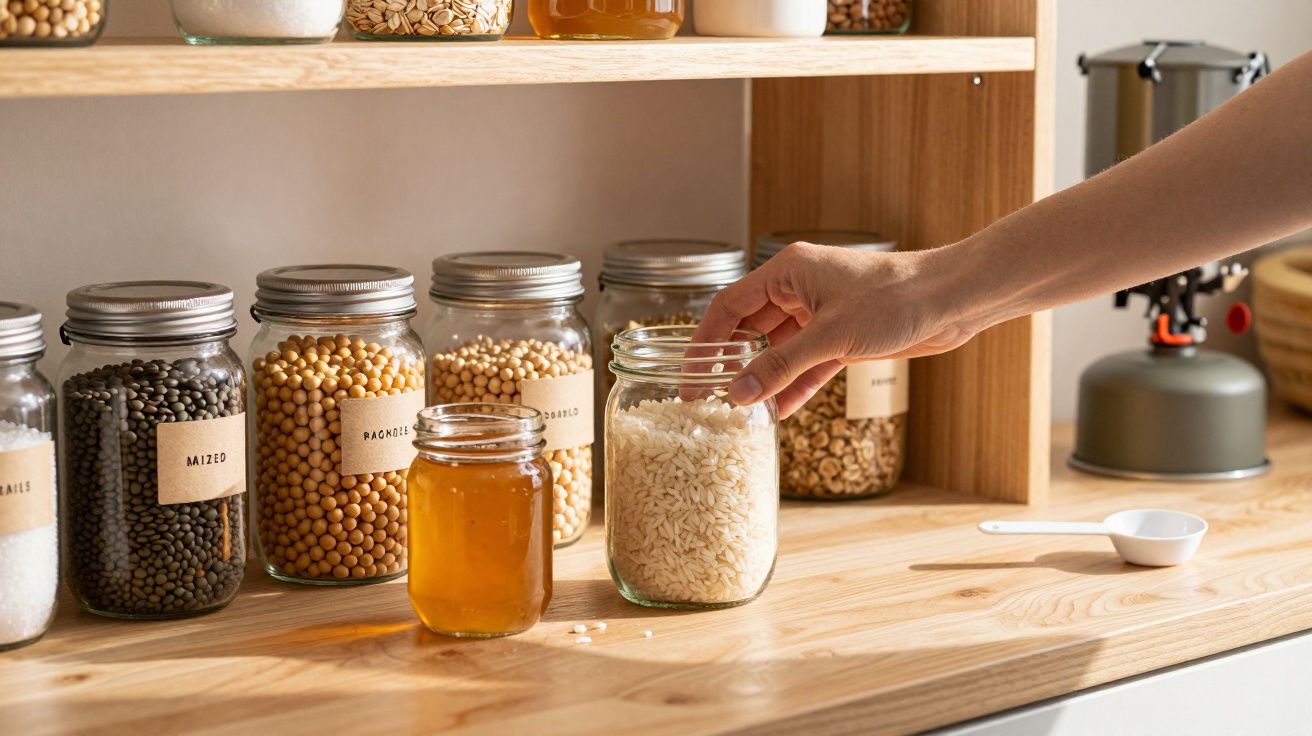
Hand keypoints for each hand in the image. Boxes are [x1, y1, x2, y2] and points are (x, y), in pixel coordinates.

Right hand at [692, 242, 975, 417]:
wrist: (950, 300)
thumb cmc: (894, 298)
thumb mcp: (830, 335)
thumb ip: (782, 365)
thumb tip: (739, 392)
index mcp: (787, 271)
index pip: (729, 305)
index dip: (705, 340)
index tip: (689, 374)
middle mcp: (799, 290)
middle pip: (749, 329)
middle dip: (730, 363)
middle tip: (708, 398)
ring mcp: (820, 314)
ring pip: (778, 350)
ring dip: (762, 379)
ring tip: (740, 410)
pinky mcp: (842, 337)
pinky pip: (806, 364)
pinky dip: (793, 385)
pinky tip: (778, 411)